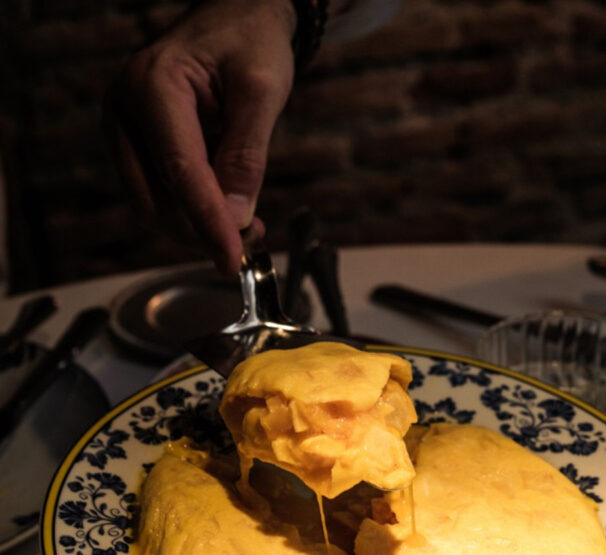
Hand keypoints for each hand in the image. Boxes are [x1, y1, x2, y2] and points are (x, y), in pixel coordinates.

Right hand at [104, 0, 295, 273]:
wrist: (236, 18)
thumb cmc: (250, 41)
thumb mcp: (262, 89)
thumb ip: (247, 156)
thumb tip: (237, 219)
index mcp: (153, 85)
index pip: (180, 172)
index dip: (208, 223)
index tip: (232, 260)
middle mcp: (124, 109)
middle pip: (157, 200)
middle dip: (203, 230)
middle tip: (251, 241)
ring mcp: (123, 129)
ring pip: (155, 206)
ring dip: (199, 227)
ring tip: (246, 226)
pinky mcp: (133, 146)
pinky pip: (159, 195)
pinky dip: (193, 213)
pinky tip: (227, 209)